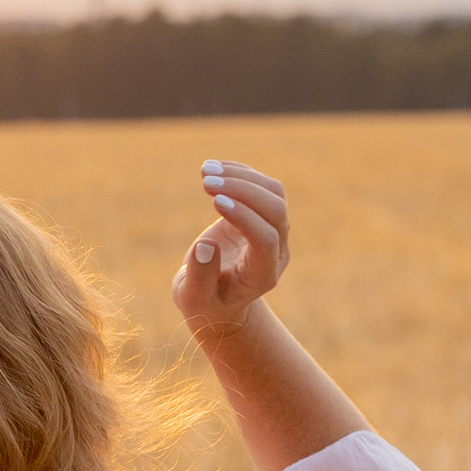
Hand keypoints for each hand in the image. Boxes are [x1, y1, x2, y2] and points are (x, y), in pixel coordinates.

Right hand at [172, 157, 290, 344]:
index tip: (215, 201)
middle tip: (206, 181)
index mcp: (263, 275)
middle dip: (243, 191)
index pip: (265, 239)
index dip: (244, 217)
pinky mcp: (261, 214)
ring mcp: (273, 230)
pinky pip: (260, 185)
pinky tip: (210, 168)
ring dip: (241, 176)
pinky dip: (238, 172)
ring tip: (205, 170)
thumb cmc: (205, 303)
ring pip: (273, 193)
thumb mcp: (193, 299)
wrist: (219, 300)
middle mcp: (276, 251)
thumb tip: (206, 245)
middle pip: (275, 210)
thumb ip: (200, 277)